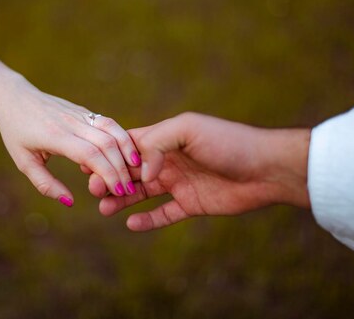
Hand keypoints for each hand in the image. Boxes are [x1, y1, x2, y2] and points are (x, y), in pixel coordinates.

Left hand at [0, 70, 140, 206]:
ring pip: (112, 129)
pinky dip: (122, 138)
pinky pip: (109, 123)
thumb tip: (69, 201)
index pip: (90, 155)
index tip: (118, 192)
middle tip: (129, 189)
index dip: (107, 173)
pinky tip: (128, 154)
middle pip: (106, 143)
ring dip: (127, 150)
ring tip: (136, 170)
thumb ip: (45, 184)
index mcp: (56, 136)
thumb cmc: (16, 132)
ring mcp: (80, 114)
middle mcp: (71, 122)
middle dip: (121, 168)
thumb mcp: (24, 162)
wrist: (14, 97)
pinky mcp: (85, 111)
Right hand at [90, 112, 310, 229]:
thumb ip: (157, 143)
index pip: (129, 145)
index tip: (87, 164)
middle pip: (131, 171)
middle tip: (93, 190)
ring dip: (122, 199)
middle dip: (110, 179)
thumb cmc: (229, 142)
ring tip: (104, 208)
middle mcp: (169, 160)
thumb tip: (140, 170)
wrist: (266, 168)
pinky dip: (147, 220)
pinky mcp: (192, 204)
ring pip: (142, 193)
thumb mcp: (189, 130)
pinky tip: (130, 223)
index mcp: (166, 138)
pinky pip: (164, 214)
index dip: (108, 154)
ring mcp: (180, 183)